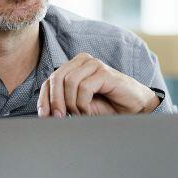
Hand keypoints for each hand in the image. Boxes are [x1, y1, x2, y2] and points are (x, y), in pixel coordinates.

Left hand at [37, 53, 161, 117]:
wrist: (133, 108)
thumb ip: (62, 101)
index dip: (44, 98)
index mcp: (74, 66)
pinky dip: (83, 104)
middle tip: (60, 117)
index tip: (45, 116)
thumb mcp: (78, 104)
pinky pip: (84, 88)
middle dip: (55, 101)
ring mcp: (95, 64)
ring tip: (81, 113)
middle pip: (57, 78)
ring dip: (71, 103)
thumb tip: (43, 111)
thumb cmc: (107, 105)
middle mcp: (83, 60)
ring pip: (69, 82)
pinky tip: (89, 111)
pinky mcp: (105, 72)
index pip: (50, 80)